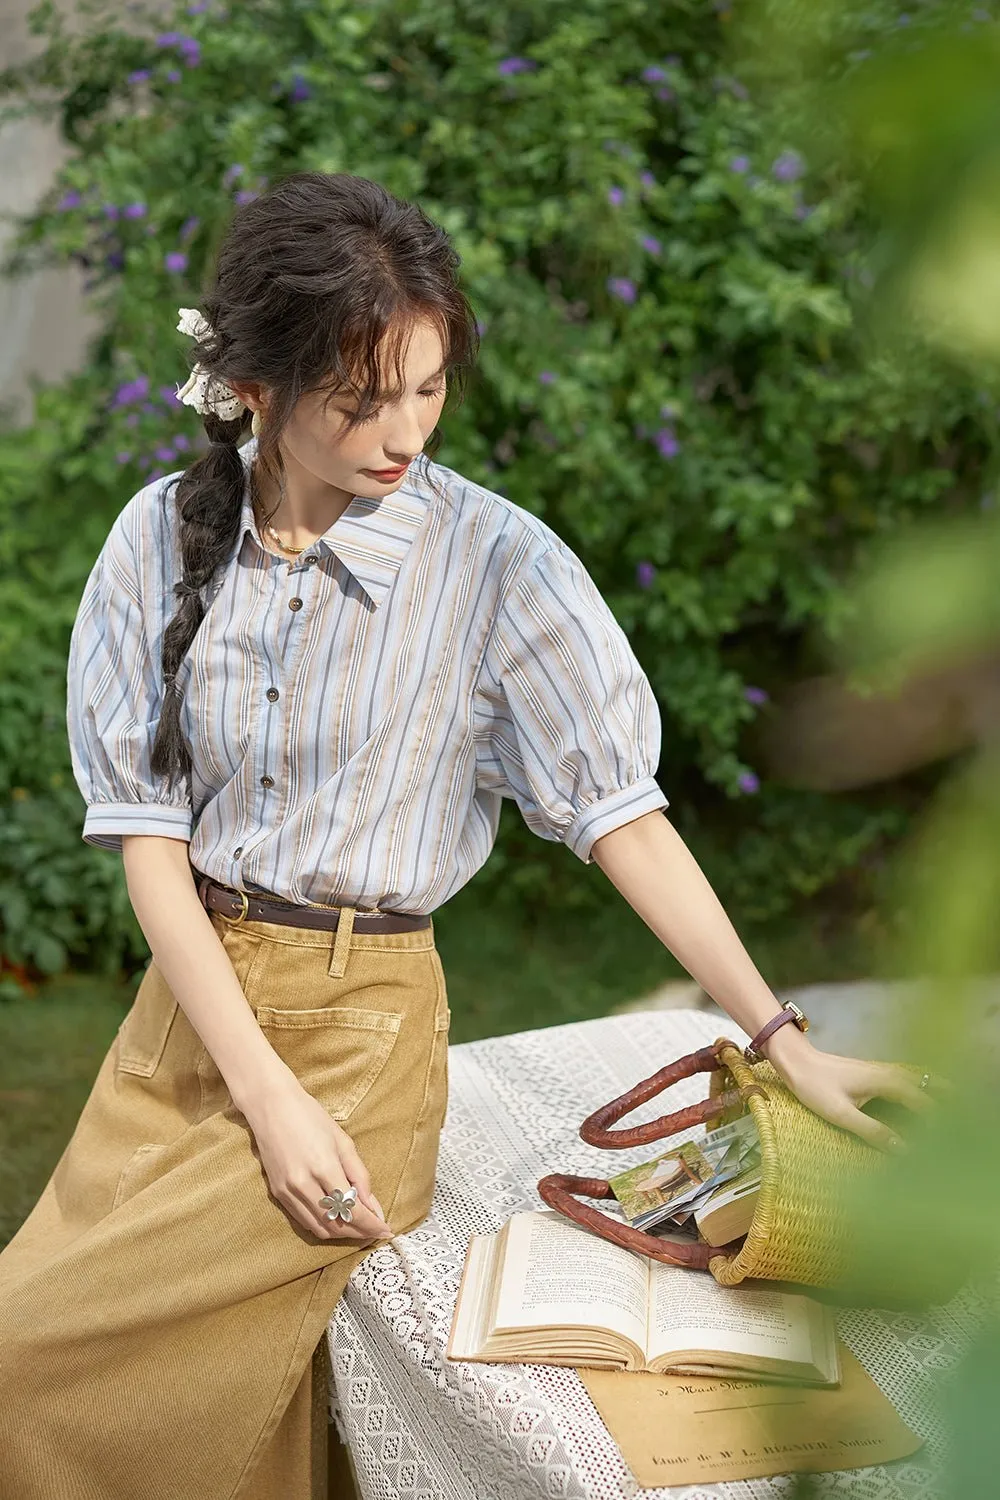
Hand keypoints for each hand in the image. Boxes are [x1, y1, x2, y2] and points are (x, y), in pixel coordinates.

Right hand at [240, 1073, 393, 1241]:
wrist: (271, 1106)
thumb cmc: (310, 1117)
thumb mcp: (343, 1141)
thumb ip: (360, 1176)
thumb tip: (374, 1206)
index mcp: (324, 1167)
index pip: (352, 1210)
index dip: (371, 1225)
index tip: (386, 1230)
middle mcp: (303, 1184)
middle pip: (336, 1225)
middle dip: (359, 1232)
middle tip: (374, 1231)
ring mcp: (287, 1191)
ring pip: (319, 1228)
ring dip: (341, 1233)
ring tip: (358, 1227)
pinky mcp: (277, 1194)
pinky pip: (303, 1220)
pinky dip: (322, 1225)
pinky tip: (335, 1219)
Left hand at [763, 1029, 951, 1152]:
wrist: (795, 1062)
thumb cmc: (815, 1087)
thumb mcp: (842, 1114)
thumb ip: (873, 1131)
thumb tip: (902, 1149)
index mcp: (884, 1081)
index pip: (921, 1101)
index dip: (936, 1118)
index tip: (946, 1137)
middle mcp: (886, 1072)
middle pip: (924, 1082)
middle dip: (942, 1094)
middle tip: (960, 1107)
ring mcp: (879, 1070)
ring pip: (914, 1077)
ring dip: (931, 1087)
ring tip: (948, 1098)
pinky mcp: (870, 1072)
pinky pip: (903, 1077)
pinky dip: (917, 1084)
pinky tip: (915, 1092)